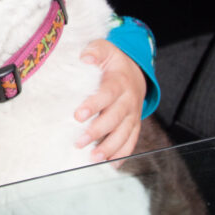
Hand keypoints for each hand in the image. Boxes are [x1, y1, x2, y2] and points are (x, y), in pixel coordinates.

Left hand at [74, 39, 146, 163]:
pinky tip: (112, 165)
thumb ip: (95, 50)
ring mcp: (133, 114)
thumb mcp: (105, 49)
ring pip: (124, 133)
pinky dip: (123, 154)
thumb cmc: (114, 61)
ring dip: (110, 148)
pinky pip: (131, 141)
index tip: (78, 115)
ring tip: (94, 158)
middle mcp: (128, 100)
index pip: (107, 94)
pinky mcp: (134, 124)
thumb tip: (85, 57)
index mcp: (119, 82)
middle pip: (115, 118)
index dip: (94, 105)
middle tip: (79, 142)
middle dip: (98, 131)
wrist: (136, 72)